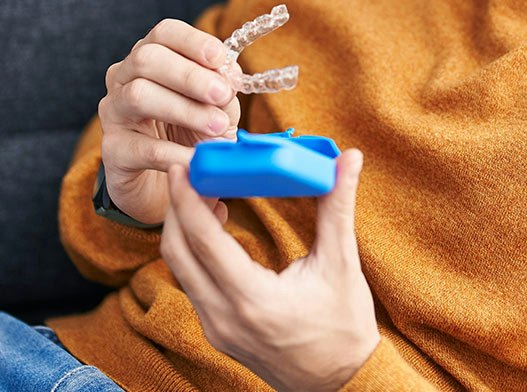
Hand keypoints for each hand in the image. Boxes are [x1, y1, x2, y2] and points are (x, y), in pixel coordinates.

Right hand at [99, 19, 240, 224]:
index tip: (219, 57)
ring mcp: (114, 112)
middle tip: (222, 94)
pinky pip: (142, 147)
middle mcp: (124, 77)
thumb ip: (223, 86)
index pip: (165, 33)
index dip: (192, 41)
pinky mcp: (113, 151)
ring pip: (138, 95)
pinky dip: (175, 153)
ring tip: (216, 126)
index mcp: (150, 56)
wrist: (170, 179)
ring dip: (184, 109)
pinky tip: (197, 159)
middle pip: (147, 59)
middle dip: (189, 75)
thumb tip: (228, 73)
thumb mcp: (216, 105)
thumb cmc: (192, 132)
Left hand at [160, 150, 379, 391]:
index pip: (204, 242)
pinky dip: (193, 249)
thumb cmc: (344, 325)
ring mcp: (217, 328)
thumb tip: (348, 158)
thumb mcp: (342, 262)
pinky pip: (191, 282)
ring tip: (204, 191)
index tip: (182, 166)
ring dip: (184, 227)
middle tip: (189, 170)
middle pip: (177, 254)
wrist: (340, 385)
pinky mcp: (217, 331)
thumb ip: (338, 206)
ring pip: (179, 269)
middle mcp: (225, 318)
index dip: (188, 199)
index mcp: (253, 300)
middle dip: (177, 207)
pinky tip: (212, 224)